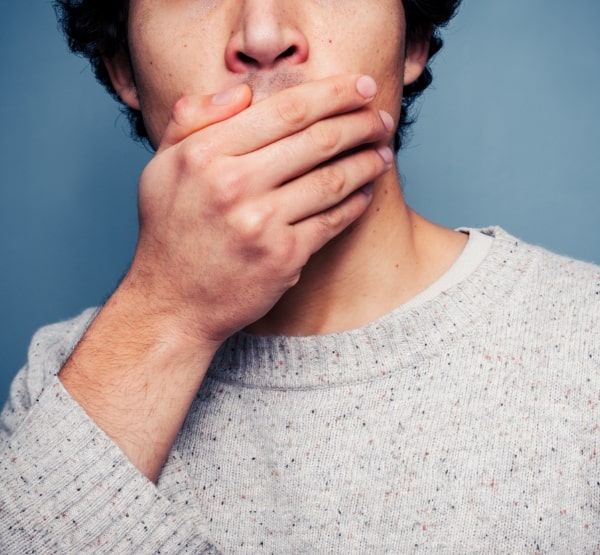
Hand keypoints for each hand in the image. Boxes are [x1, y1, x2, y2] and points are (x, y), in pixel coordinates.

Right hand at [128, 74, 394, 345]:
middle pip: (317, 141)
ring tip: (383, 152)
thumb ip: (192, 119)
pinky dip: (355, 203)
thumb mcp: (162, 167)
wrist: (173, 303)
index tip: (363, 86)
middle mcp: (234, 185)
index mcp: (206, 154)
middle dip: (361, 123)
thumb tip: (243, 92)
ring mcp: (261, 224)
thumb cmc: (170, 233)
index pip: (286, 110)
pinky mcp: (283, 258)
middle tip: (383, 119)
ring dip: (366, 162)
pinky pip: (332, 221)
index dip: (334, 93)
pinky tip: (366, 192)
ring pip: (332, 180)